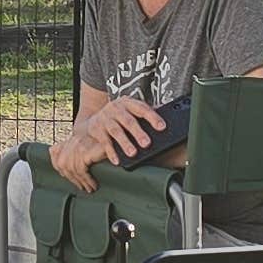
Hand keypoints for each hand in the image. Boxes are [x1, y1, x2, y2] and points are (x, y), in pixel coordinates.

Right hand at [51, 95, 165, 184]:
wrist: (94, 119)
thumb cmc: (119, 116)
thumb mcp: (131, 111)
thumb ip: (146, 114)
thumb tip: (167, 120)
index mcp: (128, 103)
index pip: (142, 108)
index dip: (152, 117)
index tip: (162, 127)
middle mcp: (116, 109)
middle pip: (128, 120)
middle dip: (138, 132)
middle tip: (147, 143)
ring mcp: (105, 118)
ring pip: (116, 131)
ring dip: (125, 143)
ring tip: (133, 153)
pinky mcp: (96, 129)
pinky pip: (105, 142)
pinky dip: (111, 152)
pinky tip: (117, 160)